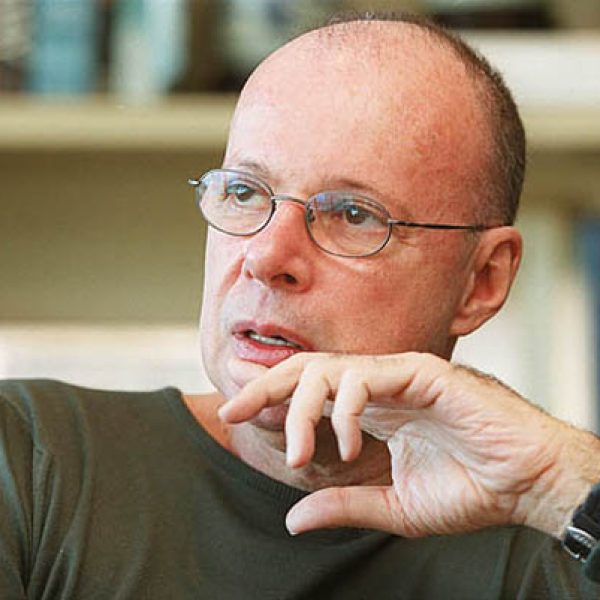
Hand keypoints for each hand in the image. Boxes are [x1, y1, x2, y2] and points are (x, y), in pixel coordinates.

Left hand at [219, 352, 599, 538]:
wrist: (528, 483)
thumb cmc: (472, 489)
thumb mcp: (394, 506)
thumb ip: (344, 505)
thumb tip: (293, 519)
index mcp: (372, 409)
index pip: (310, 391)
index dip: (271, 399)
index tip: (236, 414)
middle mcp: (380, 385)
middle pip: (308, 369)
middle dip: (265, 385)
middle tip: (232, 410)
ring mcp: (400, 374)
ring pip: (330, 368)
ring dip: (302, 407)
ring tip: (300, 453)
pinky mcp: (423, 371)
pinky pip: (368, 376)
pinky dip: (347, 408)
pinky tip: (348, 444)